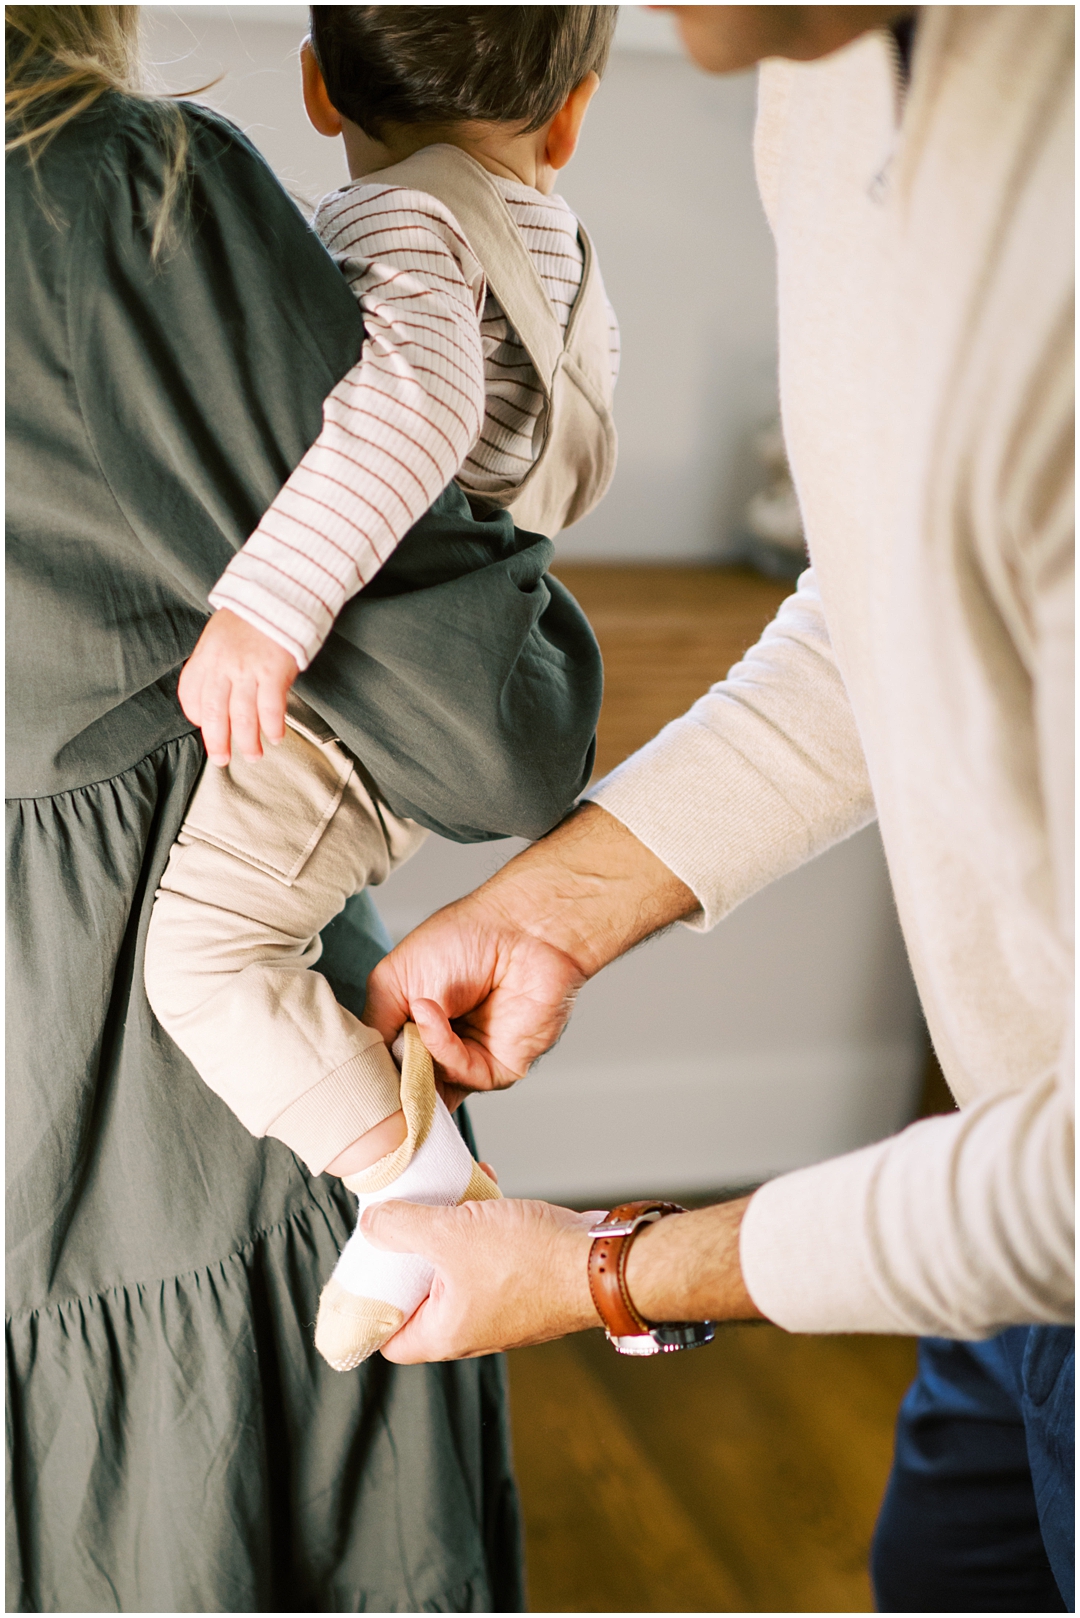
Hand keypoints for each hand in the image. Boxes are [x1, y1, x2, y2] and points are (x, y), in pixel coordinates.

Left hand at [178, 609, 298, 763]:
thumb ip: (216, 661)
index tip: (207, 727)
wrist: (281, 591)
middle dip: (218, 742)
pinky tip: (276, 737)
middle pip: (215, 714)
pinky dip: (273, 727)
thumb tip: (218, 692)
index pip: (191, 694)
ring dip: (248, 742)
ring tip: (254, 756)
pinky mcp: (274, 671)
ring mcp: (248, 669)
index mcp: (206, 654)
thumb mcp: (221, 633)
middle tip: (222, 760)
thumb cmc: (254, 615)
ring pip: (243, 717)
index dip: (196, 716)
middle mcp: (223, 665)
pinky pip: (271, 709)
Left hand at [361, 1191, 762, 1361]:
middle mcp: (471, 1326)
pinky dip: (480, 1223)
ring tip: (441, 1194)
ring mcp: (500, 1303)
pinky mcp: (524, 1278)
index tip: (363, 1267)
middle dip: (410, 1253)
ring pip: (455, 1267)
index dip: (370, 1306)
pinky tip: (483, 1186)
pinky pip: (487, 1252)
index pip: (388, 1338)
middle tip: (398, 1218)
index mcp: (445, 1333)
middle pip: (420, 1296)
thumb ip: (403, 1228)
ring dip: (447, 1230)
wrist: (604, 1258)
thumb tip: (372, 1224)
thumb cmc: (532, 1261)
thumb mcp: (451, 1236)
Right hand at [363, 803, 697, 1095]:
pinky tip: (430, 1014)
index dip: (368, 1074)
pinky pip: (462, 1076)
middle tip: (375, 1062)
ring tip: (412, 1015)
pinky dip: (441, 1048)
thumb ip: (376, 1027)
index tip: (350, 1071)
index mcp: (411, 1030)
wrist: (522, 928)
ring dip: (416, 1060)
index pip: (382, 1069)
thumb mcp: (394, 979)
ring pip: (430, 1091)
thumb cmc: (462, 938)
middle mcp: (438, 1052)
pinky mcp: (497, 1070)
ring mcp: (467, 1063)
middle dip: (389, 1082)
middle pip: (404, 1090)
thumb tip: (365, 1071)